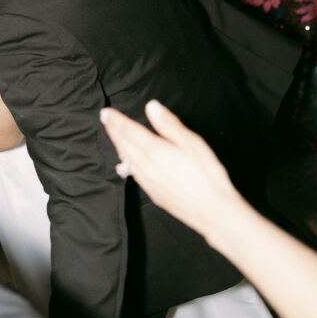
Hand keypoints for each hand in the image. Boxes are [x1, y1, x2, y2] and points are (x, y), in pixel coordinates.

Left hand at [100, 101, 239, 242]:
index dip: (115, 120)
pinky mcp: (152, 193)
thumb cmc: (206, 174)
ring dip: (118, 145)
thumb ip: (169, 124)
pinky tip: (128, 162)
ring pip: (126, 159)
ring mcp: (147, 181)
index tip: (106, 112)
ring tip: (114, 136)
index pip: (128, 130)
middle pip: (123, 144)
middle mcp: (145, 166)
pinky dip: (126, 162)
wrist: (211, 210)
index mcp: (154, 150)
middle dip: (113, 130)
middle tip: (105, 119)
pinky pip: (133, 174)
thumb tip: (152, 107)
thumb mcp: (191, 142)